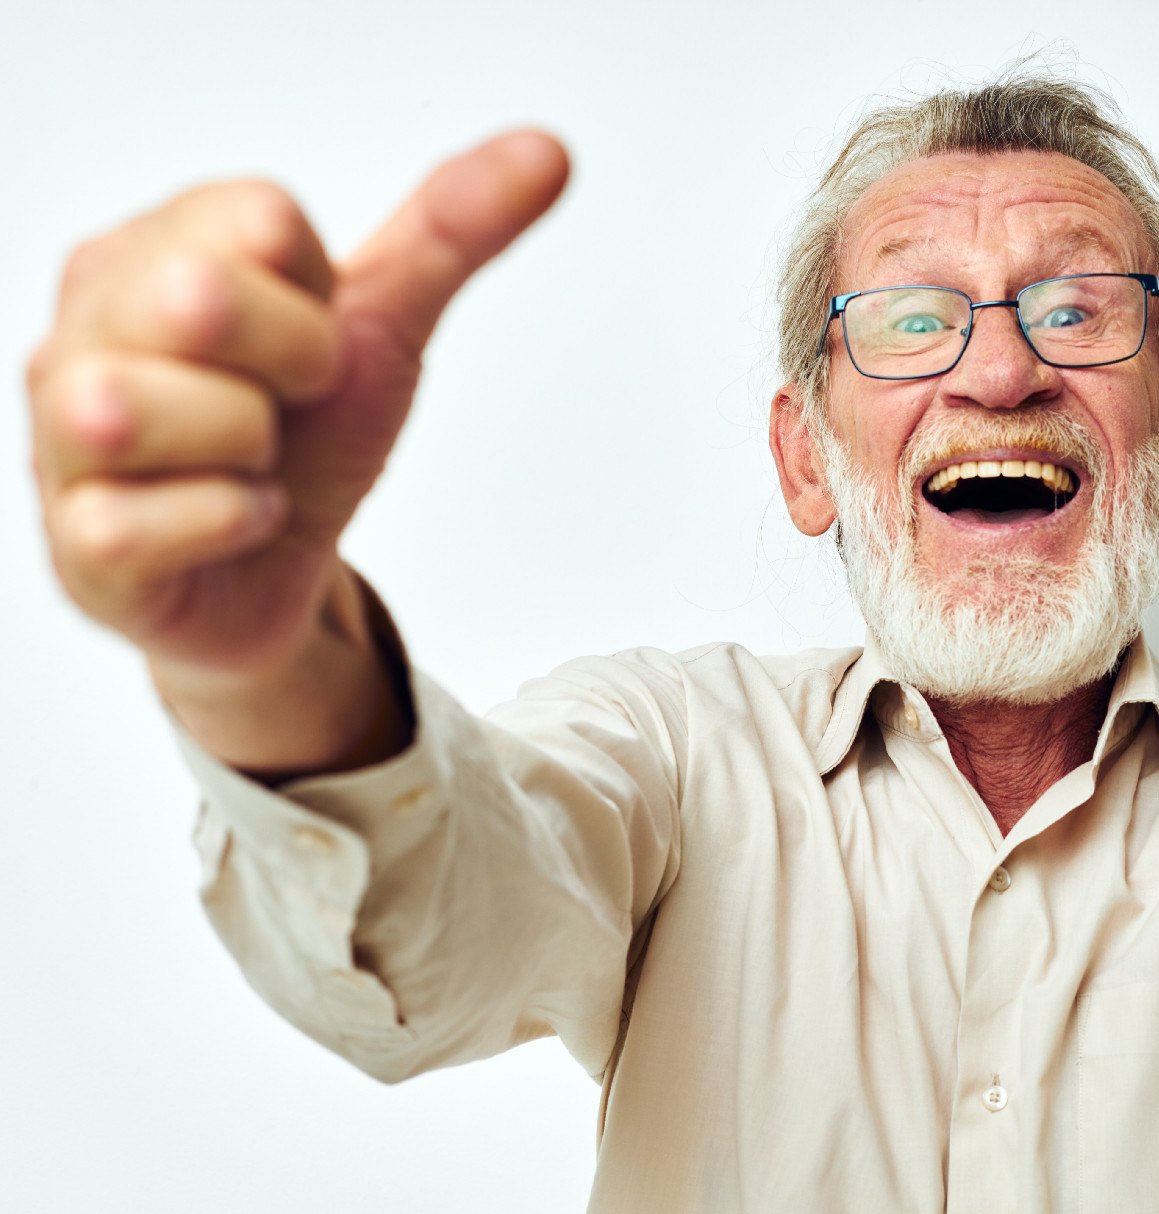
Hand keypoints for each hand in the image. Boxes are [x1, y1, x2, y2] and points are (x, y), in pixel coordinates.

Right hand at [27, 131, 567, 769]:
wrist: (284, 570)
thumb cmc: (310, 434)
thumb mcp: (386, 324)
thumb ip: (454, 231)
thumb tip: (548, 151)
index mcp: (151, 248)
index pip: (257, 221)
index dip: (318, 298)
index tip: (312, 342)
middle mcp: (85, 326)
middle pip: (197, 298)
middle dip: (291, 366)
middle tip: (287, 405)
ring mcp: (64, 432)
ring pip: (142, 410)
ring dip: (249, 453)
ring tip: (252, 464)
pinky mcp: (78, 542)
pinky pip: (149, 523)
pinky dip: (228, 525)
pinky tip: (238, 521)